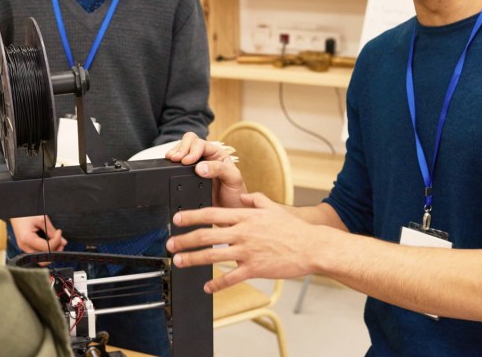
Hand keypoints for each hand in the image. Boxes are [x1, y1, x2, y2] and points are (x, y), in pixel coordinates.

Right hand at [10, 215, 65, 253]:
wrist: (15, 213)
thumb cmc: (26, 214)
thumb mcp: (41, 219)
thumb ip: (52, 232)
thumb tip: (63, 242)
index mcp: (27, 239)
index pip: (47, 248)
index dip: (57, 241)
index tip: (59, 232)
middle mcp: (24, 247)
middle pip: (43, 259)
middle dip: (54, 252)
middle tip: (60, 242)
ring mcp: (24, 248)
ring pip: (41, 258)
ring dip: (51, 252)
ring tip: (56, 242)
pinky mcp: (26, 247)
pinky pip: (38, 253)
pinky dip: (46, 250)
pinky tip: (50, 242)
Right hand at [165, 132, 247, 208]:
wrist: (229, 210)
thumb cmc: (235, 194)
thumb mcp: (233, 179)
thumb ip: (219, 169)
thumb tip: (200, 167)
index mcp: (217, 154)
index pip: (201, 143)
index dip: (192, 150)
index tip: (186, 161)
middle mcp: (205, 157)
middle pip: (189, 141)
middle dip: (181, 148)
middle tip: (175, 159)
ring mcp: (194, 167)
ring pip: (181, 150)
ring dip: (175, 153)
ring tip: (170, 161)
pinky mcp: (187, 177)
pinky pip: (177, 166)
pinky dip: (171, 164)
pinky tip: (169, 168)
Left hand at [166, 192, 315, 292]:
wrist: (311, 247)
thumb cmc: (294, 229)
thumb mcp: (273, 208)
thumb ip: (256, 199)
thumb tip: (245, 195)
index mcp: (246, 216)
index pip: (212, 213)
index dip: (191, 216)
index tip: (177, 219)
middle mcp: (243, 232)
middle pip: (206, 234)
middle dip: (184, 239)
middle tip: (170, 243)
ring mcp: (247, 251)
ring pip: (213, 255)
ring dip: (192, 259)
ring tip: (179, 261)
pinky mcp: (254, 268)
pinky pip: (230, 277)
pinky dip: (216, 284)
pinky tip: (207, 287)